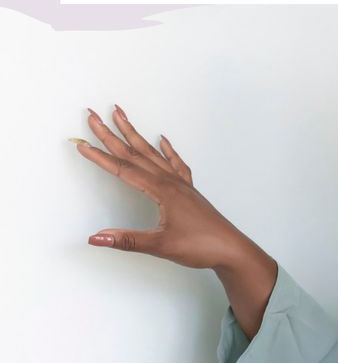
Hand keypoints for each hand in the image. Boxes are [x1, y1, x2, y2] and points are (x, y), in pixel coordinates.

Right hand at [72, 106, 249, 270]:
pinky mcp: (188, 189)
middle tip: (92, 116)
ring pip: (151, 153)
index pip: (123, 169)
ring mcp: (180, 183)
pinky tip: (162, 139)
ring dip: (134, 134)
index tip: (81, 143)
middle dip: (111, 134)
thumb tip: (96, 237)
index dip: (100, 157)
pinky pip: (175, 162)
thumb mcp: (160, 246)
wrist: (230, 247)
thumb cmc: (199, 246)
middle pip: (134, 153)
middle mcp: (169, 180)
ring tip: (120, 116)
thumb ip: (127, 240)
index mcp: (161, 190)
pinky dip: (166, 149)